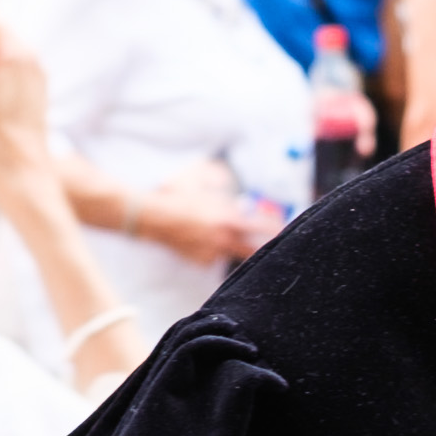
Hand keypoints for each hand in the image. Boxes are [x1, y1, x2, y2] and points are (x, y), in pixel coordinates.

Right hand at [125, 167, 267, 268]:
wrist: (152, 216)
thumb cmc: (176, 195)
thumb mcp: (200, 175)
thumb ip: (220, 178)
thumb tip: (229, 183)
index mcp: (228, 218)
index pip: (262, 226)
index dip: (275, 227)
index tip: (283, 227)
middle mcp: (223, 238)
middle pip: (252, 249)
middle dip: (262, 246)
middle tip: (269, 243)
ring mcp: (211, 252)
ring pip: (230, 251)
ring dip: (230, 244)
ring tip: (213, 230)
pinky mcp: (199, 260)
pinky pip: (213, 256)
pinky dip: (211, 248)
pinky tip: (199, 237)